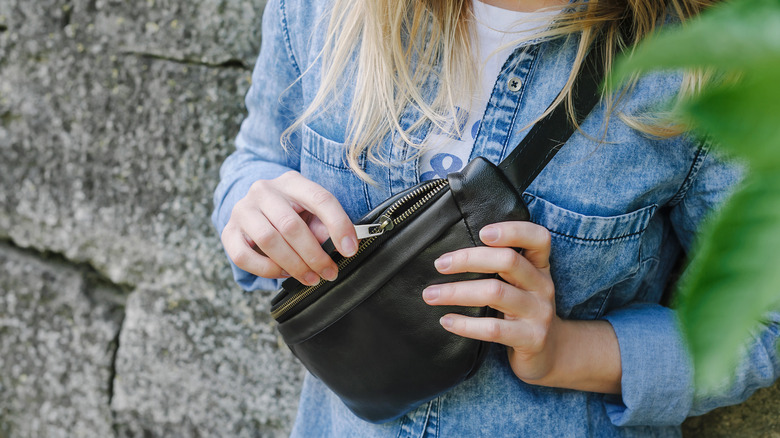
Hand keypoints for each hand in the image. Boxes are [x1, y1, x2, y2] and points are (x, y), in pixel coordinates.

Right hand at [221, 171, 357, 285]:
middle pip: (291, 225)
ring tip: (310, 278)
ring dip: (294, 265)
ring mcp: (243, 210)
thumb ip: (323, 226)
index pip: (320, 199)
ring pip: (269, 241)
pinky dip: (267, 270)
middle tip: (328, 272)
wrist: (255, 209)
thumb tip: (336, 246)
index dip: (338, 225)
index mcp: (292, 181)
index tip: (350, 249)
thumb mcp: (311, 212)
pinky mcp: (229, 231)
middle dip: (314, 255)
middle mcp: (264, 191)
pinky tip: (283, 273)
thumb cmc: (291, 212)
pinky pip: (244, 256)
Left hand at [422, 221, 621, 392]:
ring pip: (495, 293)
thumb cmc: (523, 311)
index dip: (512, 231)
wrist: (550, 353)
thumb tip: (452, 254)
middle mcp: (543, 286)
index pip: (538, 238)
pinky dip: (465, 324)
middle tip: (439, 264)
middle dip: (468, 259)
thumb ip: (501, 266)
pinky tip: (446, 321)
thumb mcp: (521, 284)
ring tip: (431, 294)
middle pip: (508, 261)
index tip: (482, 233)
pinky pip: (494, 329)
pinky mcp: (532, 339)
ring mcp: (539, 313)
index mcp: (540, 266)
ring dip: (457, 292)